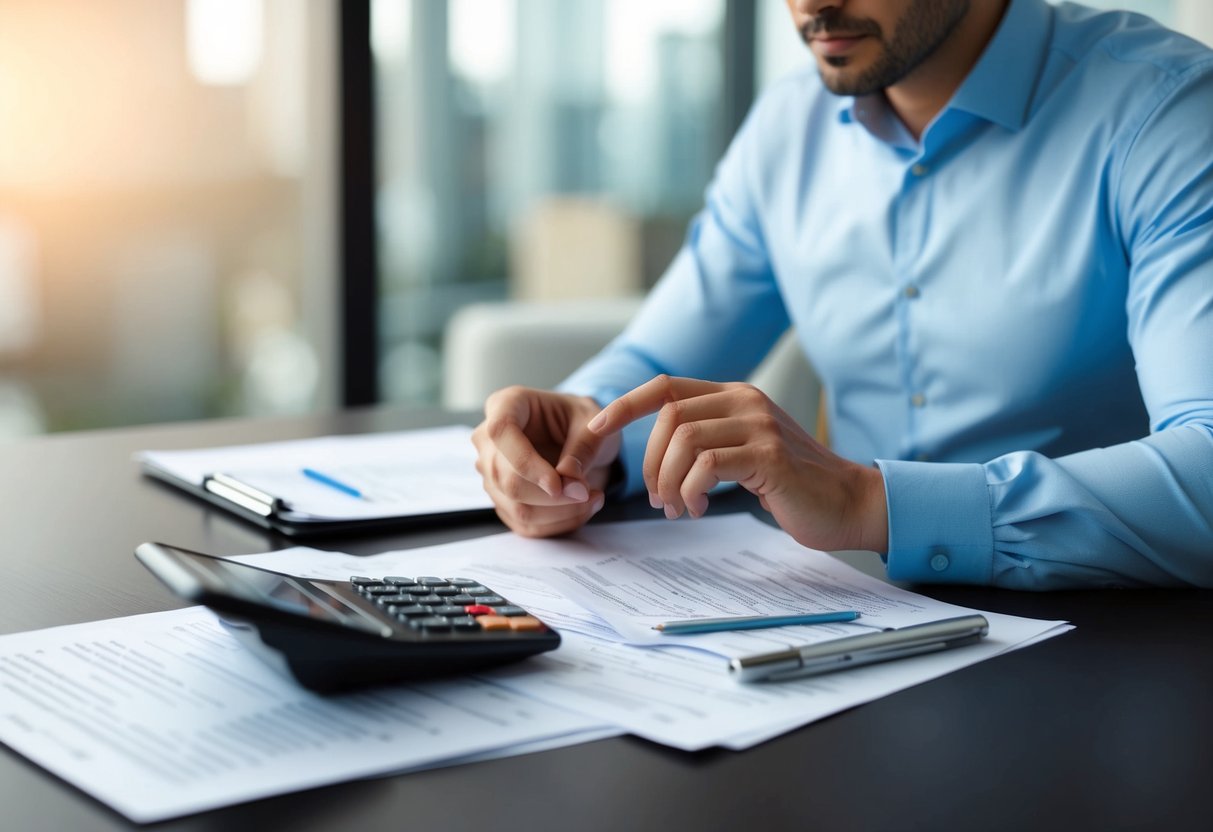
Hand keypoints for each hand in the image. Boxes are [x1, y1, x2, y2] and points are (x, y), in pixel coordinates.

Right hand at [473, 386, 620, 536]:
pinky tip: (582, 508)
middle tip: (588, 492)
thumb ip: (584, 448)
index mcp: (507, 404)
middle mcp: (489, 440)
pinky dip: (559, 523)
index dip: (526, 462)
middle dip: (552, 496)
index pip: (501, 432)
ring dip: (561, 512)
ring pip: (517, 507)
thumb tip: (569, 482)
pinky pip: (527, 524)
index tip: (558, 484)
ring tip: (593, 497)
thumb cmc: (582, 420)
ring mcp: (492, 473)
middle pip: (507, 479)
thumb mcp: (594, 422)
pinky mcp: (503, 500)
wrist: (580, 437)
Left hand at [587, 375, 888, 552]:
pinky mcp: (769, 456)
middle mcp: (745, 401)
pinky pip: (707, 465)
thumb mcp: (744, 450)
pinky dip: (691, 491)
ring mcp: (759, 425)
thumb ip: (709, 440)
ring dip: (667, 481)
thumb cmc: (792, 485)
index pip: (665, 387)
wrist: (849, 504)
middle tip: (657, 500)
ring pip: (684, 439)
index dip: (623, 406)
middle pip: (668, 416)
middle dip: (647, 462)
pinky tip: (700, 509)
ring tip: (677, 508)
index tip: (595, 433)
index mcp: (734, 396)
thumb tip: (658, 452)